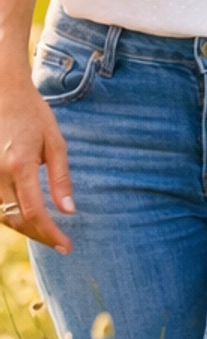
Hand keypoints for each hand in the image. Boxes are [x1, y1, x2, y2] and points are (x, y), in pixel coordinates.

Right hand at [0, 78, 74, 252]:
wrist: (3, 91)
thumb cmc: (33, 113)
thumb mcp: (55, 142)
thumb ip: (61, 179)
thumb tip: (69, 211)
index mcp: (20, 165)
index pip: (35, 212)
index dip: (50, 234)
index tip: (66, 246)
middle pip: (16, 219)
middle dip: (39, 235)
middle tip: (59, 243)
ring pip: (2, 215)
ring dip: (23, 228)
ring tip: (45, 232)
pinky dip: (8, 215)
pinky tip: (25, 217)